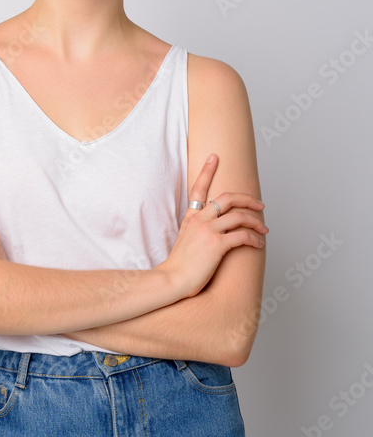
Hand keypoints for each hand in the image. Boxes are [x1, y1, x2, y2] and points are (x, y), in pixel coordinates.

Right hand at [157, 153, 267, 298]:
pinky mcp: (217, 245)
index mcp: (191, 218)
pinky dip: (254, 239)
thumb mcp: (185, 240)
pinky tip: (258, 244)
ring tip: (264, 229)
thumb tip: (215, 230)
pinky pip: (242, 236)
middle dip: (248, 199)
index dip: (207, 171)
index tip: (214, 157)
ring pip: (239, 216)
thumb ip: (197, 230)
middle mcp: (200, 220)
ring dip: (256, 222)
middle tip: (259, 204)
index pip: (198, 189)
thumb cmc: (180, 265)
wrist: (172, 279)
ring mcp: (208, 231)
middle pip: (227, 198)